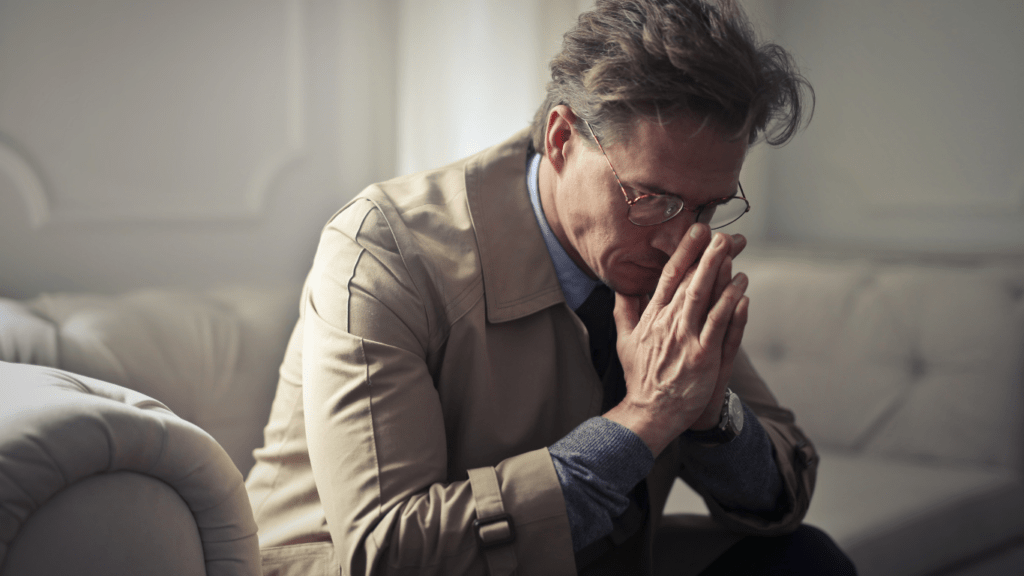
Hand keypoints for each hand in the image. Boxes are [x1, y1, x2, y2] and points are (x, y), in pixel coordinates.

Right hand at [604, 225, 749, 455]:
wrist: (650, 411)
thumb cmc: (641, 377)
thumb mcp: (624, 341)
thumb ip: (624, 312)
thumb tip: (621, 288)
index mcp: (651, 317)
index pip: (668, 277)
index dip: (684, 252)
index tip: (696, 232)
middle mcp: (668, 324)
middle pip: (689, 281)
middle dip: (705, 255)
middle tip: (721, 234)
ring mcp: (686, 339)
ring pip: (703, 298)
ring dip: (719, 273)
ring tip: (733, 253)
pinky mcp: (702, 356)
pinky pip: (719, 324)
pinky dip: (730, 304)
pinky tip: (741, 289)